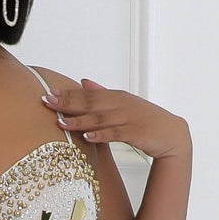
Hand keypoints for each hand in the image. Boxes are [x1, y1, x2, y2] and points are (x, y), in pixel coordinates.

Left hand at [42, 81, 190, 161]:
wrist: (171, 135)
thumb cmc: (145, 120)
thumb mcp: (122, 104)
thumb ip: (102, 93)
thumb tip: (83, 81)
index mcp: (116, 96)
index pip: (87, 94)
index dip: (67, 94)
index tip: (48, 93)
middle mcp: (121, 104)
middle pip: (90, 102)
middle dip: (67, 102)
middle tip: (47, 102)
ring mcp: (128, 117)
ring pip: (99, 118)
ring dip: (79, 120)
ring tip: (61, 123)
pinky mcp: (135, 132)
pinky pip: (114, 133)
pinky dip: (100, 135)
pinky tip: (87, 137)